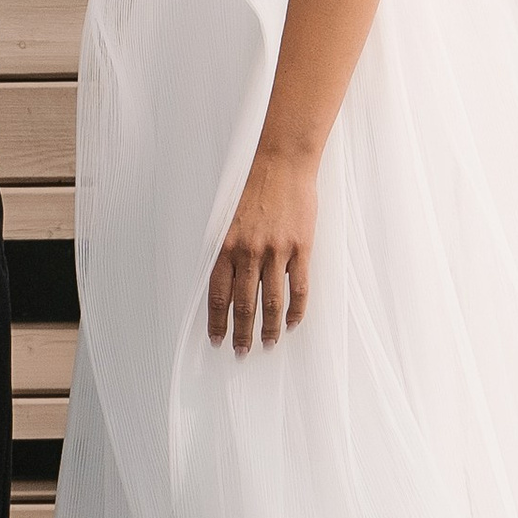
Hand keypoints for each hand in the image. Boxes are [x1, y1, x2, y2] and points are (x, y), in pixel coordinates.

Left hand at [208, 148, 317, 354]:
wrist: (282, 165)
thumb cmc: (255, 190)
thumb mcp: (230, 221)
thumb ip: (228, 253)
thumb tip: (226, 286)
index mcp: (226, 246)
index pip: (217, 294)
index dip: (216, 321)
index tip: (217, 340)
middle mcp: (248, 252)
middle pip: (243, 305)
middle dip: (241, 333)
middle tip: (241, 352)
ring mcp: (275, 252)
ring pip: (271, 302)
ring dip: (267, 329)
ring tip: (267, 344)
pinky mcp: (300, 248)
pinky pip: (298, 288)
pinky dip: (295, 311)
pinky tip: (292, 323)